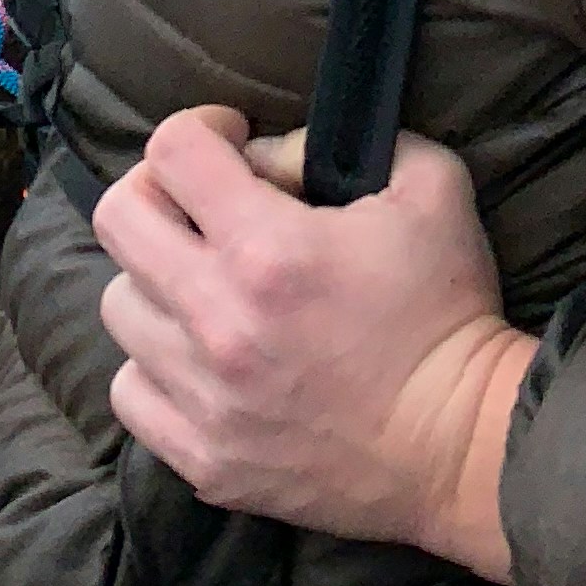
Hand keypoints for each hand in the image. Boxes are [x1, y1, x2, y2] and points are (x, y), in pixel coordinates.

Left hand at [89, 106, 539, 573]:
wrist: (465, 447)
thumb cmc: (451, 316)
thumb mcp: (431, 191)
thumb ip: (344, 146)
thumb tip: (268, 153)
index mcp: (267, 249)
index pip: (172, 150)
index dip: (199, 128)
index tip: (227, 141)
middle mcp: (216, 319)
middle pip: (119, 218)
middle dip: (157, 192)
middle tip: (197, 203)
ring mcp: (203, 395)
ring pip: (120, 306)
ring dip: (156, 283)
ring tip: (205, 289)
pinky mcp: (203, 456)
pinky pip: (130, 392)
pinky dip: (155, 367)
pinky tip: (200, 359)